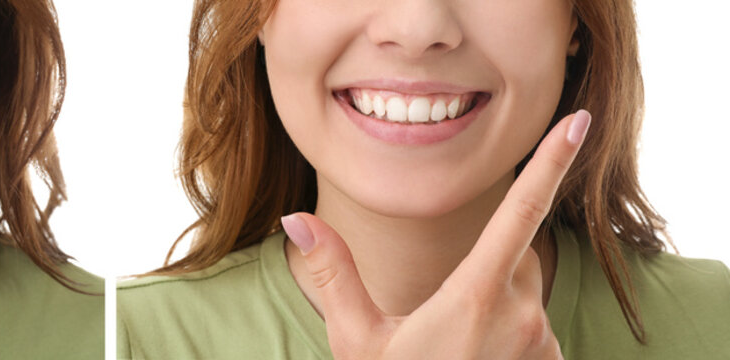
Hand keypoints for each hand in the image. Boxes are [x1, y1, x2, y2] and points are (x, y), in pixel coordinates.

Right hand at [282, 110, 590, 358]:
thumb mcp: (357, 340)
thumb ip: (333, 274)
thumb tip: (296, 220)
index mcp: (474, 298)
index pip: (518, 215)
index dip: (548, 165)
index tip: (576, 124)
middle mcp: (521, 317)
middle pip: (514, 261)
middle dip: (485, 271)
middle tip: (440, 319)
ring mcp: (541, 346)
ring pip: (524, 300)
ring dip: (497, 311)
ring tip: (455, 353)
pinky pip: (534, 333)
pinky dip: (510, 339)